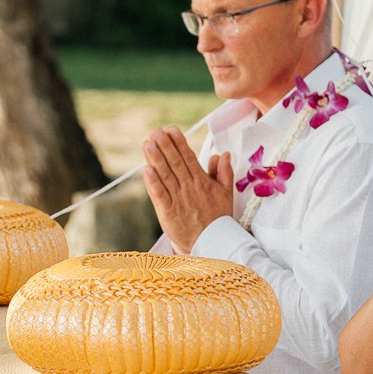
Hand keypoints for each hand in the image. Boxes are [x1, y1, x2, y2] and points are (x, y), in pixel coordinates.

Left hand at [143, 127, 234, 253]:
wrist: (212, 244)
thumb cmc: (218, 218)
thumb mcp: (226, 193)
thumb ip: (224, 172)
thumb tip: (223, 154)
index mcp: (203, 182)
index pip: (189, 158)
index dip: (179, 143)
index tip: (171, 129)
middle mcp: (190, 189)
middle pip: (176, 163)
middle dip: (165, 146)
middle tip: (155, 131)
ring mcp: (178, 200)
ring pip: (166, 176)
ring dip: (156, 159)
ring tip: (147, 143)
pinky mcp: (168, 213)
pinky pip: (159, 195)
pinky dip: (153, 183)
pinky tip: (146, 169)